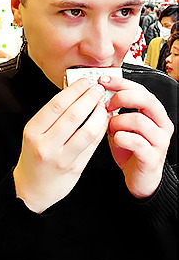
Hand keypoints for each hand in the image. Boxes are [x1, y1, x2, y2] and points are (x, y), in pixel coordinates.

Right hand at [14, 79, 108, 212]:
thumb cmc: (34, 158)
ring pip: (87, 131)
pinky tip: (104, 121)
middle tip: (98, 90)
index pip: (56, 105)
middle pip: (73, 115)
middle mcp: (45, 145)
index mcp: (33, 131)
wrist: (30, 190)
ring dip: (99, 114)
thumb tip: (75, 93)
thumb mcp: (34, 134)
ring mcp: (61, 158)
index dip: (74, 90)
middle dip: (90, 98)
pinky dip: (101, 130)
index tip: (84, 82)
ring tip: (103, 106)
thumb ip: (53, 116)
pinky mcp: (75, 169)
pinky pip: (92, 145)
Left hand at [99, 75, 173, 198]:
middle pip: (146, 99)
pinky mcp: (153, 157)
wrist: (139, 179)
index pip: (141, 89)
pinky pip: (137, 141)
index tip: (103, 80)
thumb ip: (114, 111)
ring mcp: (160, 141)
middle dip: (122, 98)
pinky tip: (116, 139)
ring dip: (118, 122)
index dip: (121, 83)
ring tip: (110, 129)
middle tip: (107, 104)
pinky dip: (122, 138)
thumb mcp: (120, 125)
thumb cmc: (130, 150)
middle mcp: (161, 124)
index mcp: (154, 113)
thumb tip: (98, 94)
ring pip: (139, 120)